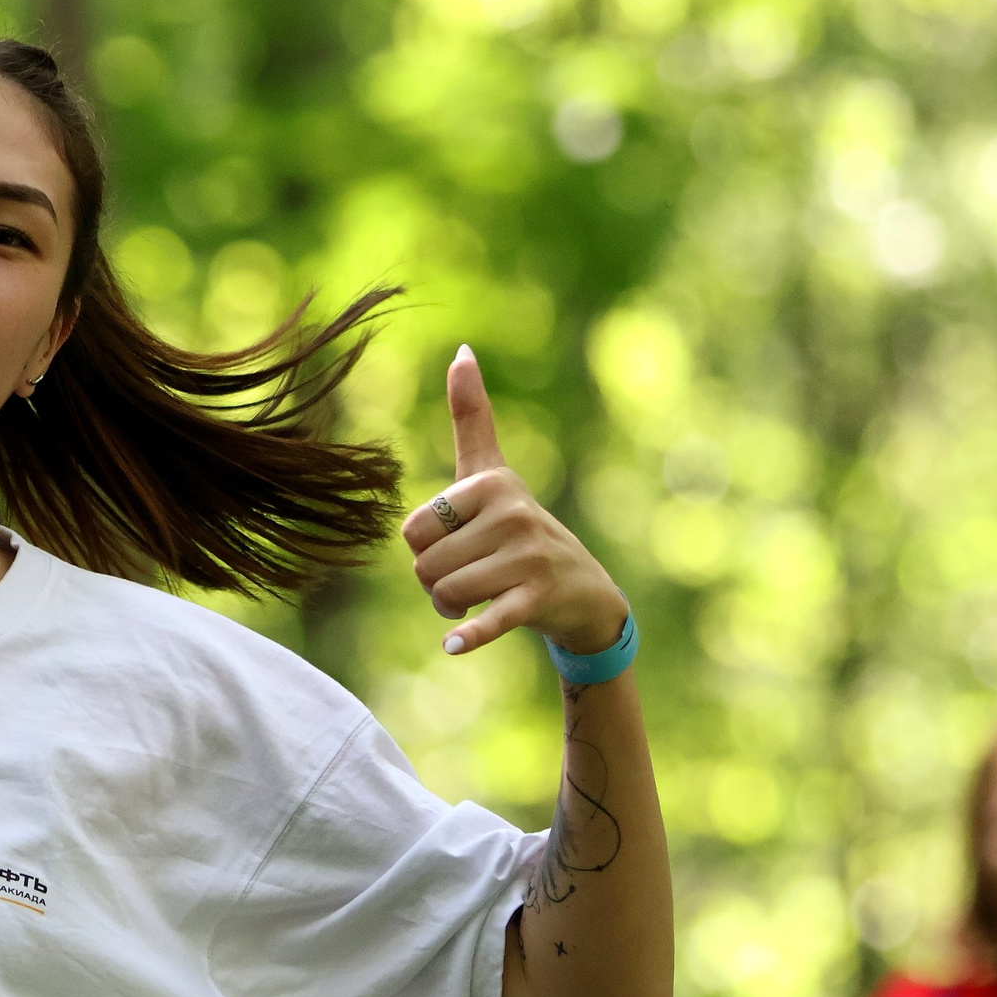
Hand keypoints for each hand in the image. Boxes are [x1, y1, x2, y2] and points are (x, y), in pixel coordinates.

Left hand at [403, 347, 627, 658]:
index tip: (461, 545)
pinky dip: (468, 635)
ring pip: (444, 594)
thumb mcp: (495, 473)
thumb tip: (460, 350)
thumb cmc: (520, 530)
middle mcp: (511, 513)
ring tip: (485, 597)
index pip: (414, 530)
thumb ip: (473, 418)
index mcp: (491, 483)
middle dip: (438, 584)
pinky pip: (487, 618)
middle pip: (425, 566)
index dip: (427, 551)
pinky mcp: (536, 597)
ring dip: (452, 610)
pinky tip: (453, 645)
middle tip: (476, 577)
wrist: (582, 591)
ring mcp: (527, 556)